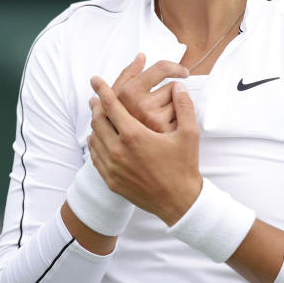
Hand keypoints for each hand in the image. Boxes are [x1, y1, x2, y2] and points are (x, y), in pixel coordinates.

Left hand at [87, 76, 202, 225]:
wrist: (179, 202)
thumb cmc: (184, 167)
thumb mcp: (189, 134)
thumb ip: (184, 106)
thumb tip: (179, 86)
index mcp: (134, 135)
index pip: (111, 106)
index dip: (102, 90)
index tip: (95, 80)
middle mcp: (117, 150)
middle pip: (97, 120)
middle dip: (96, 106)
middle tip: (97, 98)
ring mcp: (112, 167)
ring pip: (94, 138)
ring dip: (95, 124)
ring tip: (99, 115)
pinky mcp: (110, 180)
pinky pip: (95, 156)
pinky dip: (95, 143)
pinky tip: (99, 138)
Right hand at [110, 53, 189, 132]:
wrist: (140, 164)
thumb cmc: (128, 128)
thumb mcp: (121, 101)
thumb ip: (128, 77)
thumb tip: (141, 56)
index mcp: (124, 94)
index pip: (160, 68)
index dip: (173, 67)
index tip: (182, 72)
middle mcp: (136, 103)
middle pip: (171, 87)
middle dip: (170, 95)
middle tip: (165, 106)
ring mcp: (150, 116)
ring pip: (176, 98)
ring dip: (173, 109)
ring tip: (161, 123)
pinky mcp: (163, 129)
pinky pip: (182, 114)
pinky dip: (178, 122)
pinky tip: (168, 132)